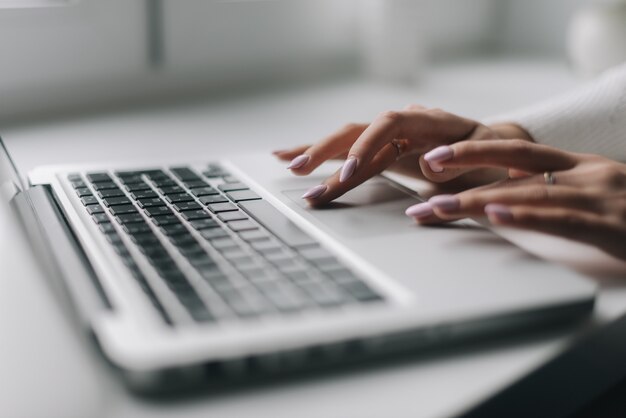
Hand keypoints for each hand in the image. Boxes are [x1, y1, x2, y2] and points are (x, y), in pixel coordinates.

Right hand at [273, 105, 531, 205]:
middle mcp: (402, 123)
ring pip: (347, 140)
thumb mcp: (486, 158)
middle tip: (300, 170)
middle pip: (356, 130)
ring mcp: (390, 136)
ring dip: (318, 153)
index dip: (366, 146)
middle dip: (327, 150)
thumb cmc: (492, 154)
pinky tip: (298, 157)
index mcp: (427, 121)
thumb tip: (430, 167)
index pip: (388, 126)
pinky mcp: (383, 148)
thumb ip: (461, 162)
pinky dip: (324, 154)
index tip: (348, 172)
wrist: (494, 147)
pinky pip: (350, 149)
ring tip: (287, 163)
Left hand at [405, 140, 625, 259]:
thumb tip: (504, 198)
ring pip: (529, 193)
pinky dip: (526, 216)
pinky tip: (496, 216)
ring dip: (478, 200)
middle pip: (514, 165)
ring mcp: (601, 197)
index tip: (437, 158)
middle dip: (465, 167)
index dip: (475, 151)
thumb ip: (554, 193)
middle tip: (424, 173)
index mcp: (580, 165)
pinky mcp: (613, 225)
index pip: (517, 151)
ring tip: (439, 206)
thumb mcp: (594, 196)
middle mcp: (587, 174)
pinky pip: (563, 219)